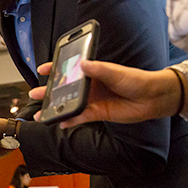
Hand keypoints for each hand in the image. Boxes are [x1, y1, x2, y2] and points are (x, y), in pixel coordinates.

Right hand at [29, 60, 181, 127]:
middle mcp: (90, 86)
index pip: (70, 69)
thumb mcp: (117, 72)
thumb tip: (82, 65)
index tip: (42, 69)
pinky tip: (61, 122)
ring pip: (69, 104)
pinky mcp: (98, 113)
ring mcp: (93, 100)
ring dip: (56, 108)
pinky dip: (70, 120)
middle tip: (34, 94)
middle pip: (65, 88)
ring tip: (42, 114)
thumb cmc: (136, 80)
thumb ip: (98, 69)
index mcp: (93, 72)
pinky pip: (80, 117)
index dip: (55, 69)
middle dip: (48, 91)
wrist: (152, 98)